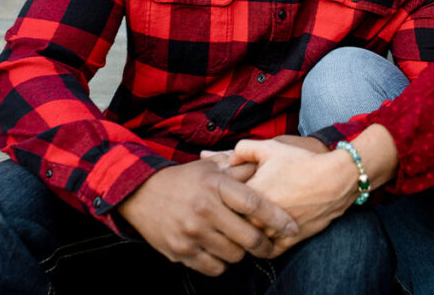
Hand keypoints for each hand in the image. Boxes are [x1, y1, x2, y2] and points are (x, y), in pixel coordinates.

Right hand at [117, 155, 298, 275]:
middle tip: (268, 245)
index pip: (255, 204)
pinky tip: (219, 251)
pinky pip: (214, 268)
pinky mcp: (181, 251)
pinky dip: (221, 263)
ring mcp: (192, 233)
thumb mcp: (209, 167)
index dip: (278, 218)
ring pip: (233, 255)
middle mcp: (204, 210)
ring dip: (240, 253)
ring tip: (237, 244)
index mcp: (215, 185)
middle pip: (248, 237)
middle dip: (264, 245)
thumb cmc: (183, 179)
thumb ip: (238, 168)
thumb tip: (266, 166)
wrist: (140, 194)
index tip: (292, 228)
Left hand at [227, 137, 358, 254]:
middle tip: (227, 213)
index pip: (222, 203)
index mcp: (249, 194)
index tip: (221, 195)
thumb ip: (243, 150)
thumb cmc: (302, 161)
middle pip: (232, 224)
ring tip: (242, 226)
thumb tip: (227, 160)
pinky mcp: (288, 241)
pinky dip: (262, 247)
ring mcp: (273, 231)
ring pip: (248, 241)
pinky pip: (267, 251)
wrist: (335, 179)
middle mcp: (258, 217)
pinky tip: (261, 236)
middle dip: (228, 218)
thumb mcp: (270, 148)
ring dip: (244, 235)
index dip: (220, 198)